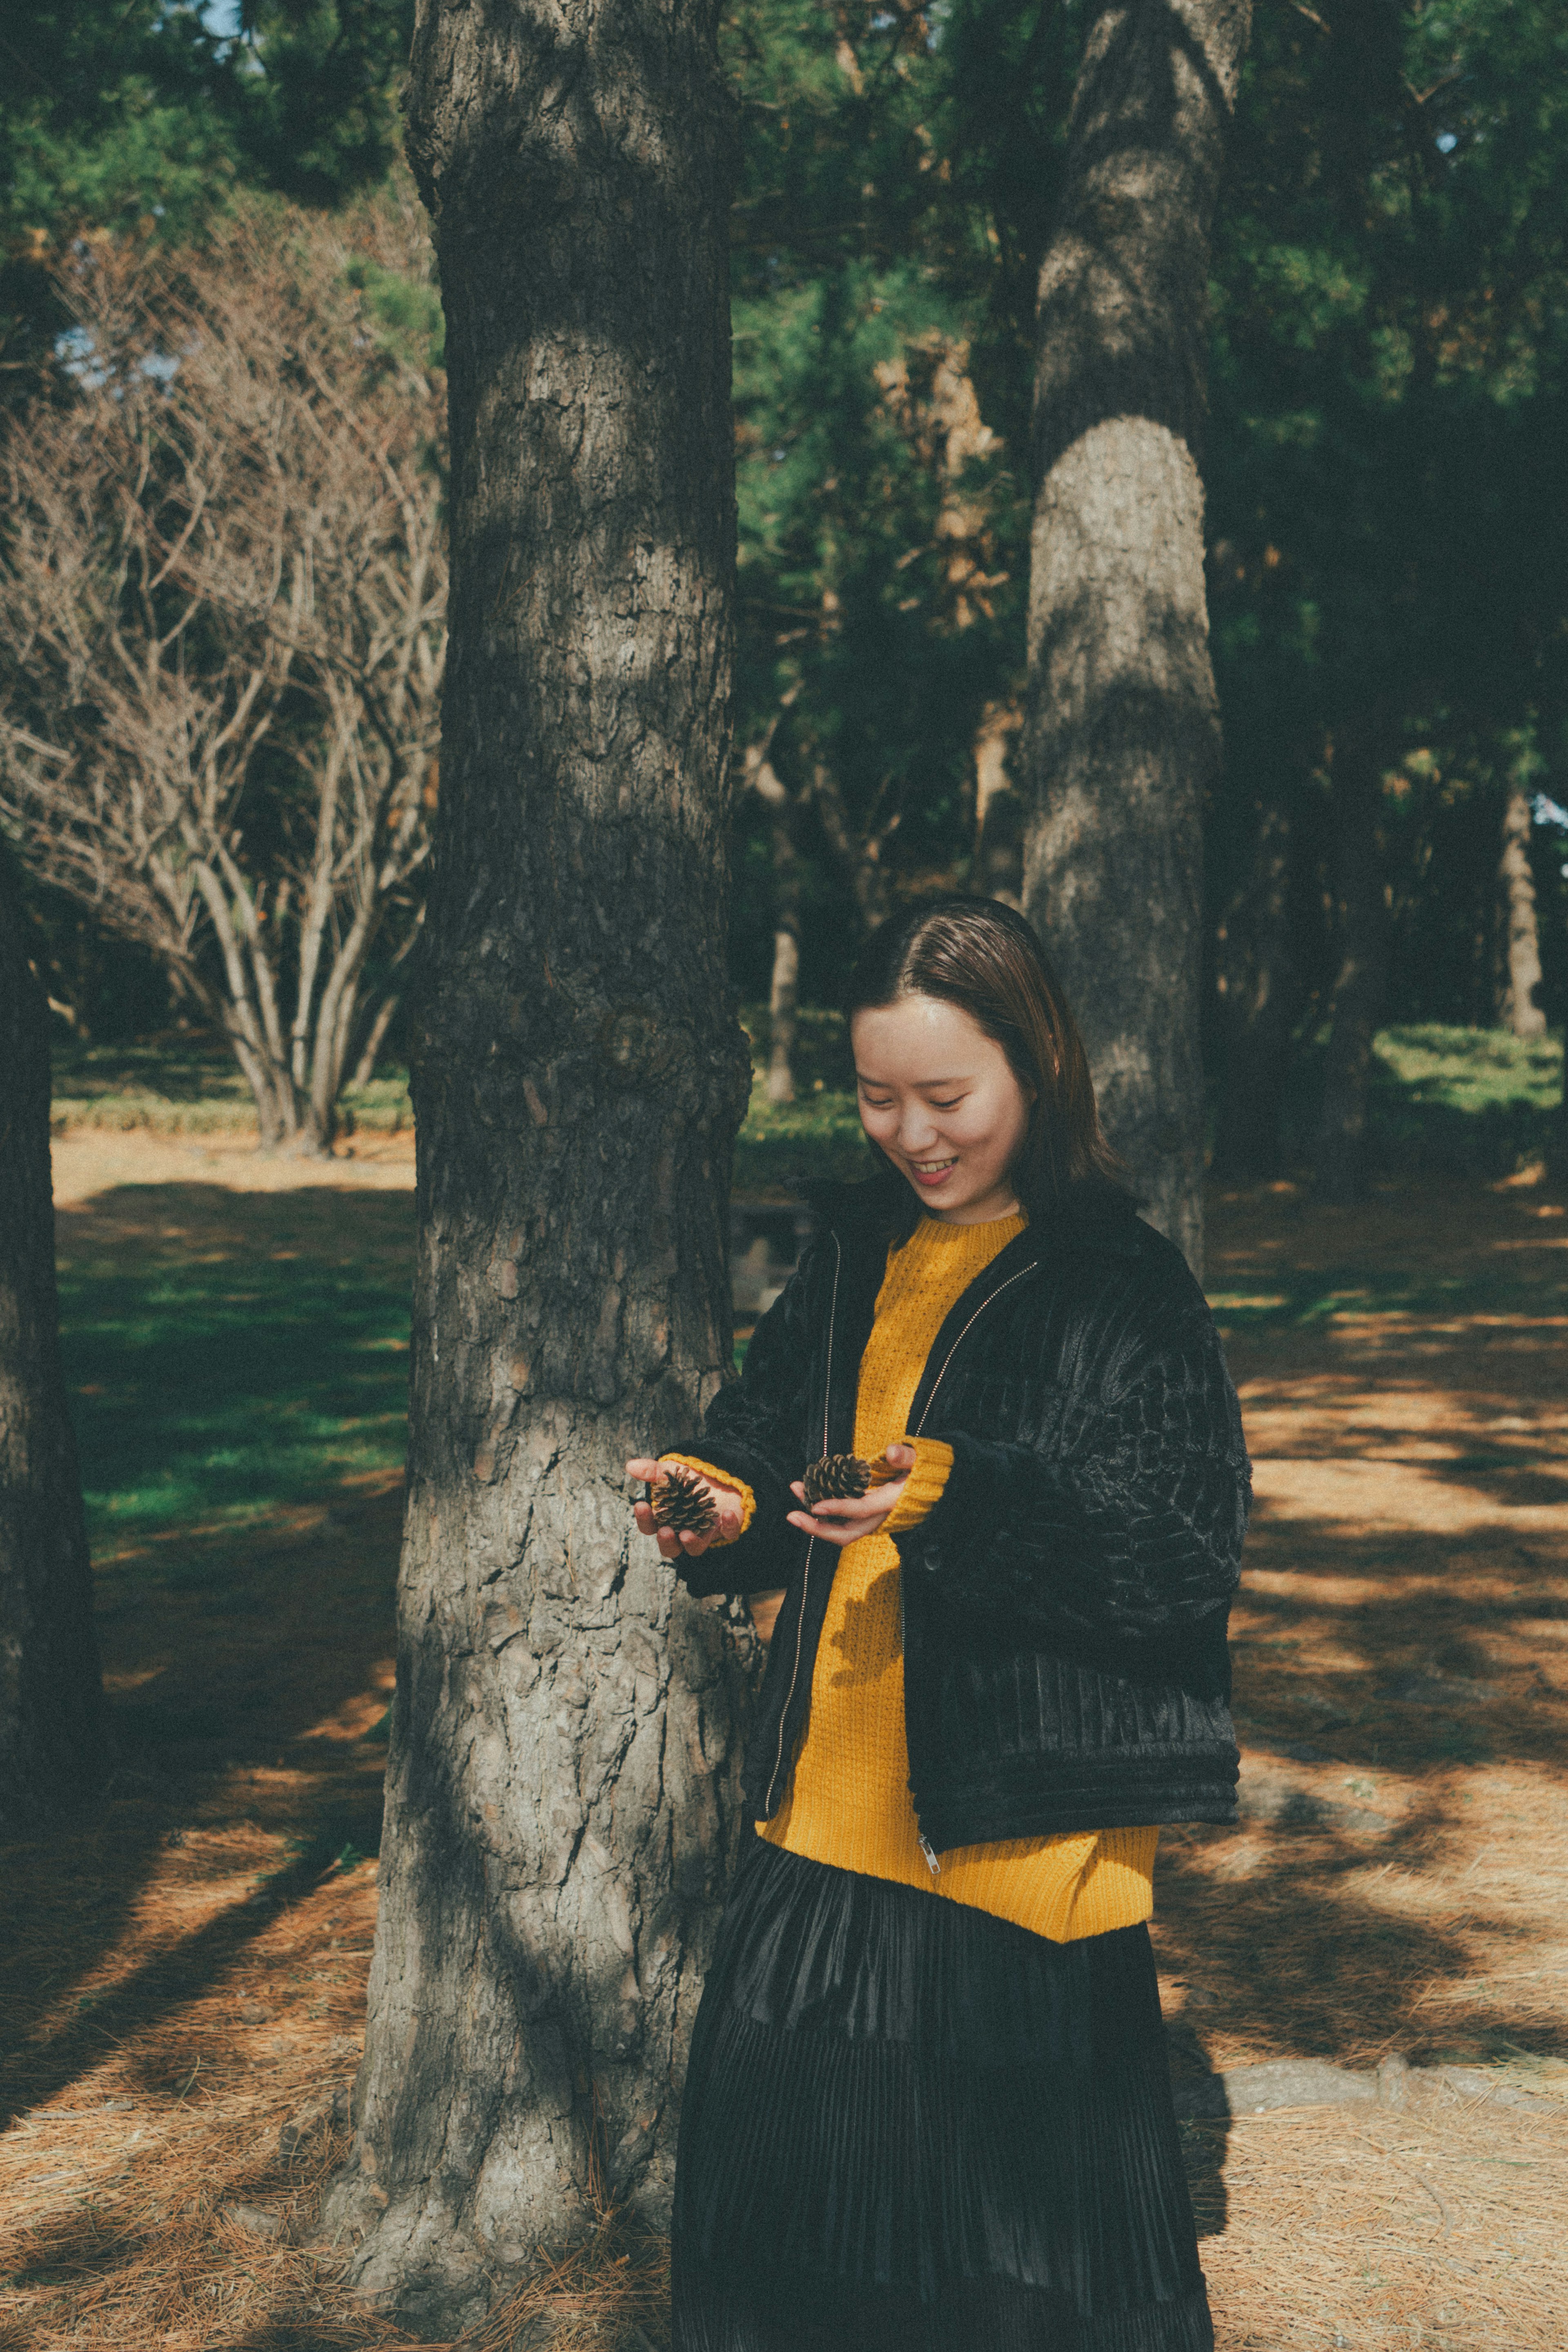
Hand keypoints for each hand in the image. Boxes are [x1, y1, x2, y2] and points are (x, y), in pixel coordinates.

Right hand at [626, 1457, 743, 1561]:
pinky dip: (728, 1526)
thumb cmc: (690, 1479)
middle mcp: (683, 1531)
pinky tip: (726, 1514)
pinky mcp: (726, 1528)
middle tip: (665, 1531)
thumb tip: (630, 1465)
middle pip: (671, 1548)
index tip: (641, 1504)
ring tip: (686, 1534)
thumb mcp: (671, 1472)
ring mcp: (705, 1532)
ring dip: (691, 1543)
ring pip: (696, 1548)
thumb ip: (653, 1471)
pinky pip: (729, 1533)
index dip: (644, 1519)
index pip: (650, 1527)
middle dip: (666, 1542)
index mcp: (667, 1520)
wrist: (720, 1477)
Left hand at [785, 1441, 914, 1548]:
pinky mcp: (864, 1516)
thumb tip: (892, 1452)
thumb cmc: (923, 1471)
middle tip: (791, 1515)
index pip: (861, 1511)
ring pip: (839, 1528)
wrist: (932, 1487)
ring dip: (814, 1518)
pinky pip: (840, 1520)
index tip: (815, 1506)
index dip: (838, 1509)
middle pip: (845, 1534)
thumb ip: (907, 1457)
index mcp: (891, 1504)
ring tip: (796, 1492)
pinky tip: (808, 1492)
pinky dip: (822, 1511)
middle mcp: (879, 1518)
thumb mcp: (919, 1461)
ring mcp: (870, 1520)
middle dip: (816, 1529)